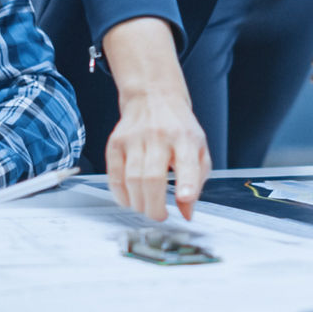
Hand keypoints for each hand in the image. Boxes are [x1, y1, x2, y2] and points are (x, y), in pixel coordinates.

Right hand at [102, 17, 211, 221]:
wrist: (153, 95)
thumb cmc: (179, 127)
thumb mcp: (198, 148)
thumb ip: (196, 181)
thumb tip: (187, 213)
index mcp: (185, 138)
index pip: (187, 162)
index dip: (187, 183)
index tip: (185, 198)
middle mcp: (159, 136)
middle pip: (152, 179)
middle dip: (155, 207)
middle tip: (159, 215)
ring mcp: (135, 138)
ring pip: (132, 180)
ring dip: (139, 204)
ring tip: (146, 207)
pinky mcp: (116, 142)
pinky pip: (114, 176)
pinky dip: (121, 195)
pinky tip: (130, 199)